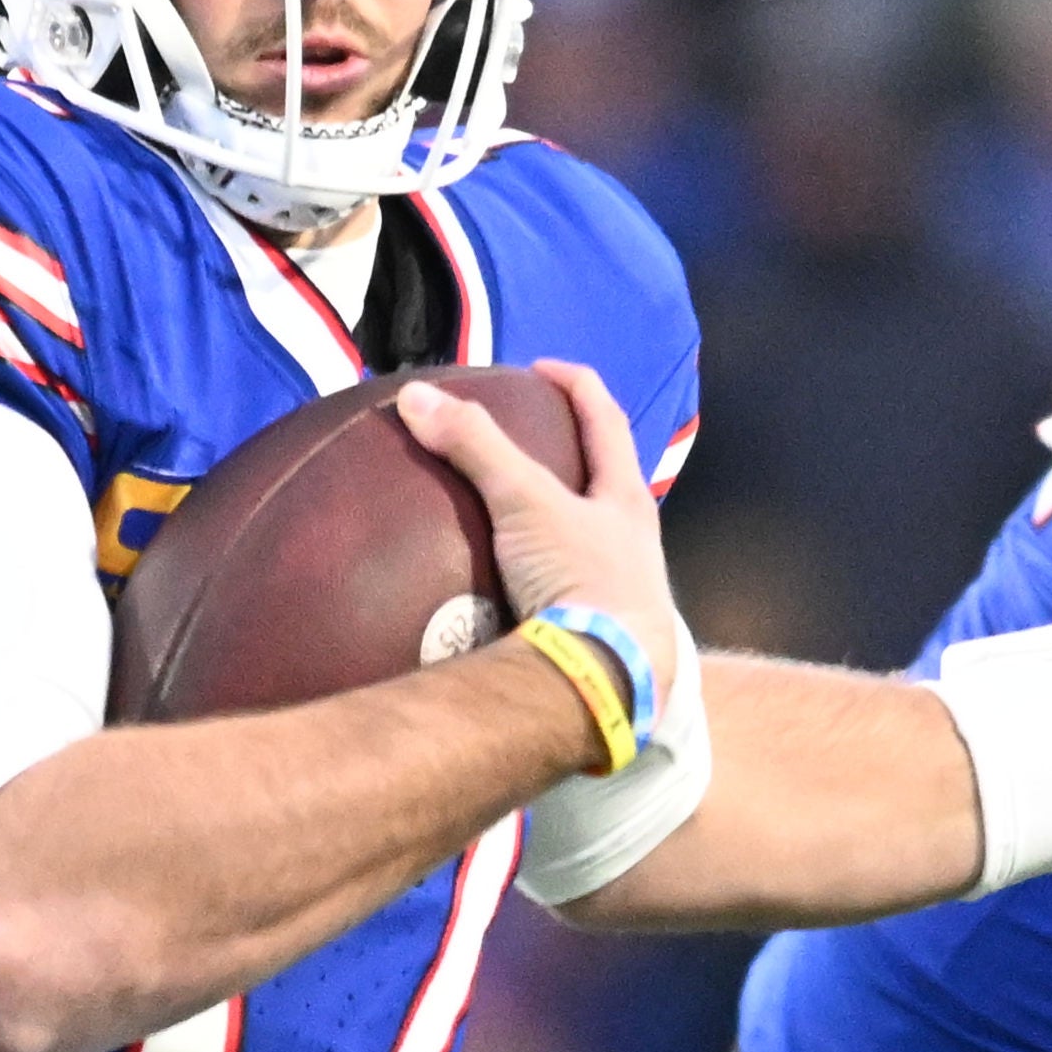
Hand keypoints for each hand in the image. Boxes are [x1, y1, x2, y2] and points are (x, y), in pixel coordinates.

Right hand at [396, 361, 694, 739]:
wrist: (604, 682)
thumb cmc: (581, 579)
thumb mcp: (527, 503)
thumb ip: (476, 448)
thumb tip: (417, 396)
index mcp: (628, 501)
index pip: (607, 422)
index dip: (577, 386)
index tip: (542, 370)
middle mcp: (635, 544)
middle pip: (608, 483)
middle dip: (574, 458)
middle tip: (532, 442)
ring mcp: (621, 594)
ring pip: (591, 542)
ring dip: (559, 523)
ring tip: (513, 516)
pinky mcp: (600, 636)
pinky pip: (567, 591)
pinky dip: (541, 577)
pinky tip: (511, 586)